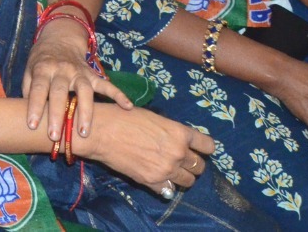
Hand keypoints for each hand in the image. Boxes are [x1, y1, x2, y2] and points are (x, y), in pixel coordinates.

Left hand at [22, 17, 132, 142]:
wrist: (60, 39)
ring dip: (85, 111)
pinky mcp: (93, 75)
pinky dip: (118, 95)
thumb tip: (28, 110)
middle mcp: (62, 70)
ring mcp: (79, 72)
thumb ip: (29, 89)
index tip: (32, 125)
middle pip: (60, 92)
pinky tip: (128, 107)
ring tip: (84, 132)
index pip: (39, 89)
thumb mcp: (29, 69)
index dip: (34, 107)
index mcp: (43, 68)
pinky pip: (107, 85)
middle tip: (55, 135)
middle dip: (58, 114)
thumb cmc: (41, 61)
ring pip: (84, 91)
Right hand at [77, 105, 214, 191]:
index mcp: (179, 133)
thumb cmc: (122, 117)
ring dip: (182, 176)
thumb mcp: (152, 117)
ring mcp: (166, 169)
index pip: (208, 146)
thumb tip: (177, 139)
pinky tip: (158, 177)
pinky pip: (169, 190)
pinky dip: (166, 185)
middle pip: (199, 166)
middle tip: (181, 160)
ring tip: (170, 170)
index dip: (204, 147)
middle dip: (192, 163)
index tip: (199, 149)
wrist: (99, 132)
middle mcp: (178, 153)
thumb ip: (170, 131)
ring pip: (188, 181)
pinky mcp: (153, 182)